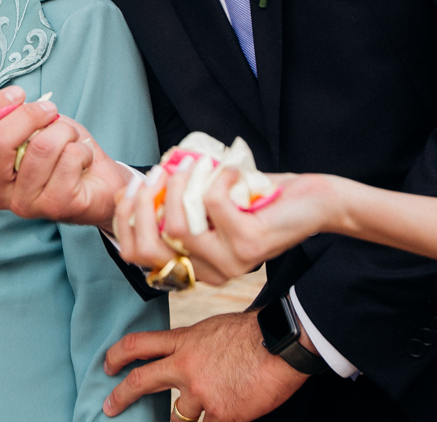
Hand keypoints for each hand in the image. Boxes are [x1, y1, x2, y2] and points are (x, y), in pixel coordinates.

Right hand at [0, 88, 131, 228]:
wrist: (98, 183)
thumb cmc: (59, 153)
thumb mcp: (28, 125)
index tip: (19, 94)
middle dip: (29, 115)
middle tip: (50, 111)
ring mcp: (24, 203)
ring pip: (41, 147)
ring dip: (64, 131)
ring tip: (70, 139)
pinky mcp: (55, 207)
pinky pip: (68, 159)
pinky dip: (81, 149)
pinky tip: (82, 160)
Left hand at [103, 312, 307, 420]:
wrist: (281, 343)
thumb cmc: (254, 332)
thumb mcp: (213, 329)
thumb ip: (193, 345)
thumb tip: (185, 356)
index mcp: (184, 342)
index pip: (138, 345)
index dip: (116, 355)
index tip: (107, 365)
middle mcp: (186, 367)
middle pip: (141, 382)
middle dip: (120, 397)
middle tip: (109, 406)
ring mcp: (202, 392)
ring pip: (177, 417)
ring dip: (181, 421)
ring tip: (186, 421)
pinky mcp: (222, 414)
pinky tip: (221, 418)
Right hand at [115, 165, 338, 283]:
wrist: (311, 202)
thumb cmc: (255, 197)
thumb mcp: (205, 202)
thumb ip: (174, 202)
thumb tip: (136, 187)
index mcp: (194, 265)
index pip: (136, 254)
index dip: (125, 218)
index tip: (133, 185)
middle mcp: (209, 272)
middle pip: (148, 247)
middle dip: (141, 203)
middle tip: (157, 172)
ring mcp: (229, 263)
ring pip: (175, 227)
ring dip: (178, 185)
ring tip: (194, 164)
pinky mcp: (248, 245)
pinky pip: (212, 204)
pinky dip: (216, 177)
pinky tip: (229, 171)